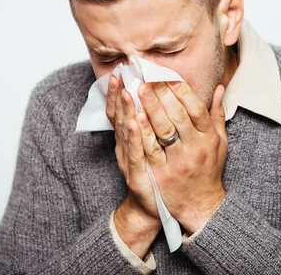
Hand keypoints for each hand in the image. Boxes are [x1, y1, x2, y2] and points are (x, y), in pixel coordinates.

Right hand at [105, 75, 160, 228]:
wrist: (155, 208)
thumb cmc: (158, 173)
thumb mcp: (156, 144)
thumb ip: (160, 121)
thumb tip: (162, 97)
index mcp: (132, 137)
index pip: (122, 109)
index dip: (118, 91)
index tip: (120, 71)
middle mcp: (126, 146)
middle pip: (120, 115)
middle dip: (120, 93)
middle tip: (121, 73)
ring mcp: (128, 159)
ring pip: (125, 130)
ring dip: (124, 109)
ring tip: (124, 90)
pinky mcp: (135, 173)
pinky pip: (135, 151)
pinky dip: (133, 135)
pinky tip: (134, 120)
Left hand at [135, 80, 227, 232]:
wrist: (200, 206)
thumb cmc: (208, 170)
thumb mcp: (219, 143)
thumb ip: (217, 114)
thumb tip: (219, 87)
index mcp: (208, 138)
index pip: (196, 108)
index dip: (181, 89)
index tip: (166, 74)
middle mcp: (195, 148)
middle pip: (178, 115)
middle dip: (161, 94)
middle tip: (146, 76)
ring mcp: (178, 162)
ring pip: (163, 130)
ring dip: (150, 108)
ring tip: (136, 90)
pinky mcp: (162, 174)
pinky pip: (150, 151)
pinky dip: (142, 133)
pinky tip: (133, 118)